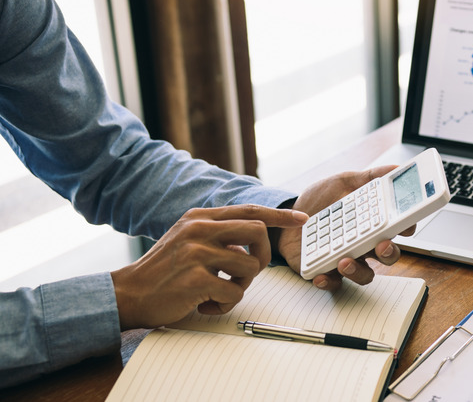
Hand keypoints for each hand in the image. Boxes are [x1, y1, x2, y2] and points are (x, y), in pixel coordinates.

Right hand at [111, 205, 307, 329]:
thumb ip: (218, 232)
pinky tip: (204, 304)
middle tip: (246, 274)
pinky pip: (234, 293)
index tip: (301, 219)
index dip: (279, 216)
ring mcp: (197, 253)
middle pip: (258, 232)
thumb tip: (255, 235)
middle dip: (262, 257)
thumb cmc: (163, 271)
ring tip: (218, 292)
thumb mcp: (188, 239)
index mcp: (200, 217)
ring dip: (241, 286)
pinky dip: (224, 305)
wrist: (129, 294)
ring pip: (249, 266)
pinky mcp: (195, 279)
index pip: (250, 210)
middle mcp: (199, 229)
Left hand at [276, 165, 414, 290]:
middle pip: (387, 254)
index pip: (397, 228)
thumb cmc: (319, 202)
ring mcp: (346, 259)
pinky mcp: (325, 271)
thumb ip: (367, 177)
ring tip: (344, 260)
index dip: (406, 228)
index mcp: (371, 223)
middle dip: (389, 253)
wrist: (286, 217)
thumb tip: (394, 168)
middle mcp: (363, 244)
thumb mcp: (342, 183)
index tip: (407, 225)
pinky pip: (333, 283)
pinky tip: (321, 274)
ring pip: (364, 274)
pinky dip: (328, 281)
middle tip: (382, 245)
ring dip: (358, 270)